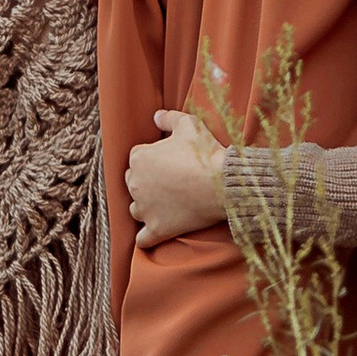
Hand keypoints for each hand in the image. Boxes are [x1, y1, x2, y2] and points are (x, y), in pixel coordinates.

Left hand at [125, 109, 228, 247]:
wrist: (223, 183)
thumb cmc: (205, 153)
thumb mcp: (189, 125)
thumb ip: (169, 118)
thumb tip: (156, 116)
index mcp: (139, 158)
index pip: (137, 156)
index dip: (153, 158)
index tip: (169, 161)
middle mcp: (136, 184)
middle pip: (133, 182)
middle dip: (146, 181)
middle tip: (168, 182)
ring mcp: (145, 208)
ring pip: (136, 209)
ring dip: (145, 207)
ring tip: (164, 205)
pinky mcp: (157, 229)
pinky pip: (143, 239)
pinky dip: (147, 237)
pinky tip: (155, 233)